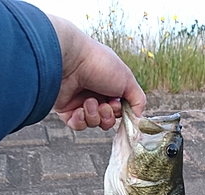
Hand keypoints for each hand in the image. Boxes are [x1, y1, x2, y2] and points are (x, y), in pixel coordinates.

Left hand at [47, 15, 145, 130]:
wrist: (68, 60)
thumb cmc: (98, 63)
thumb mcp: (128, 80)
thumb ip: (138, 100)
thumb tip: (138, 118)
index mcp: (110, 85)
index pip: (119, 109)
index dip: (121, 112)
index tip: (119, 106)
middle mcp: (95, 93)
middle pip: (108, 119)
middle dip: (108, 116)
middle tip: (104, 105)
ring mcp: (80, 102)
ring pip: (94, 123)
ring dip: (94, 116)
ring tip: (88, 101)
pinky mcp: (66, 110)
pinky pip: (78, 125)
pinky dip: (81, 121)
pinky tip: (79, 109)